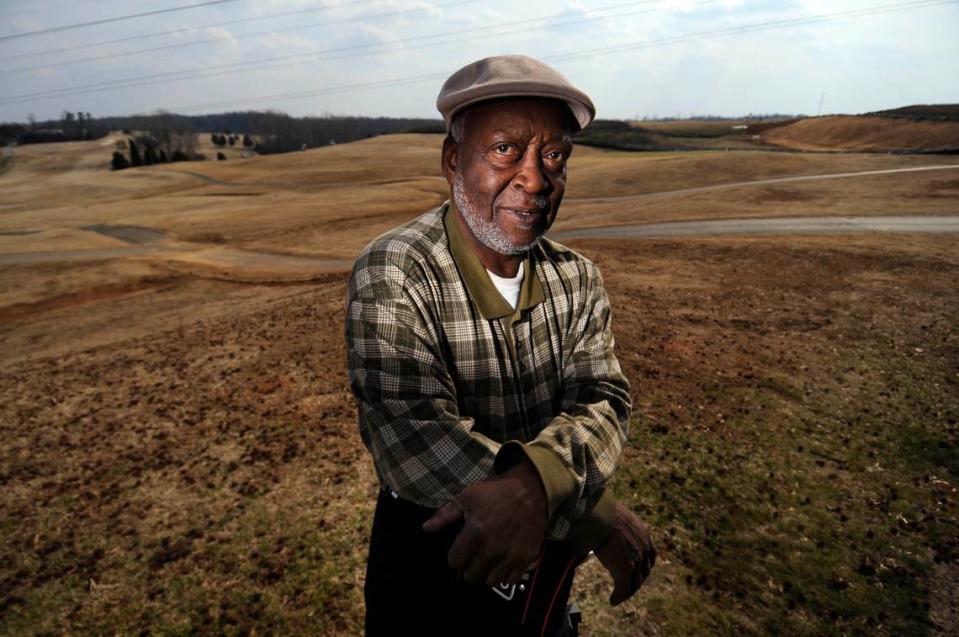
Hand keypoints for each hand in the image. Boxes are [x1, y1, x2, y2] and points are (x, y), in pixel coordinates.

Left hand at [422, 460, 547, 586]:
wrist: (531, 488)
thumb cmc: (496, 491)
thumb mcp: (468, 496)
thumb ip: (446, 515)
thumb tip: (426, 528)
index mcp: (475, 533)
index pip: (455, 562)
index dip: (455, 557)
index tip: (460, 551)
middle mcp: (492, 549)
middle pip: (471, 576)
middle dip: (468, 568)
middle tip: (473, 556)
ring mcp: (510, 555)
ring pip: (490, 582)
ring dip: (485, 574)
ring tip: (486, 562)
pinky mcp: (526, 558)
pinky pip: (510, 580)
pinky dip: (504, 575)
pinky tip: (502, 563)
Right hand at [594, 502, 655, 605]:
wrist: (600, 513)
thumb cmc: (602, 510)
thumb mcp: (617, 516)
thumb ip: (617, 524)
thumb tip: (604, 523)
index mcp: (644, 534)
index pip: (649, 556)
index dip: (642, 566)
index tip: (634, 571)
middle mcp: (644, 548)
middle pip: (643, 572)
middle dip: (635, 580)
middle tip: (625, 586)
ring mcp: (636, 560)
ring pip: (635, 583)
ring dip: (627, 590)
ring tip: (619, 595)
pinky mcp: (625, 569)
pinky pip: (624, 589)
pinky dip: (619, 596)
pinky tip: (612, 600)